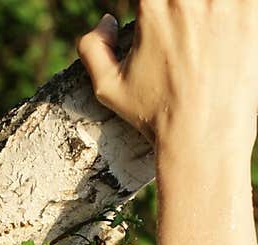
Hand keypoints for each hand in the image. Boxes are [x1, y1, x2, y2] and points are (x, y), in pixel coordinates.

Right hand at [77, 4, 257, 148]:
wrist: (201, 141)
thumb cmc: (155, 118)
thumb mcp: (109, 90)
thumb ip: (93, 49)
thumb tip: (106, 21)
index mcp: (152, 5)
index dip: (157, 6)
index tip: (163, 21)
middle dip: (183, 9)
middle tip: (186, 30)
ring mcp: (223, 2)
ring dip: (211, 9)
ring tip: (208, 28)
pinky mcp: (250, 13)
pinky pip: (246, 0)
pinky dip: (237, 10)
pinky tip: (230, 22)